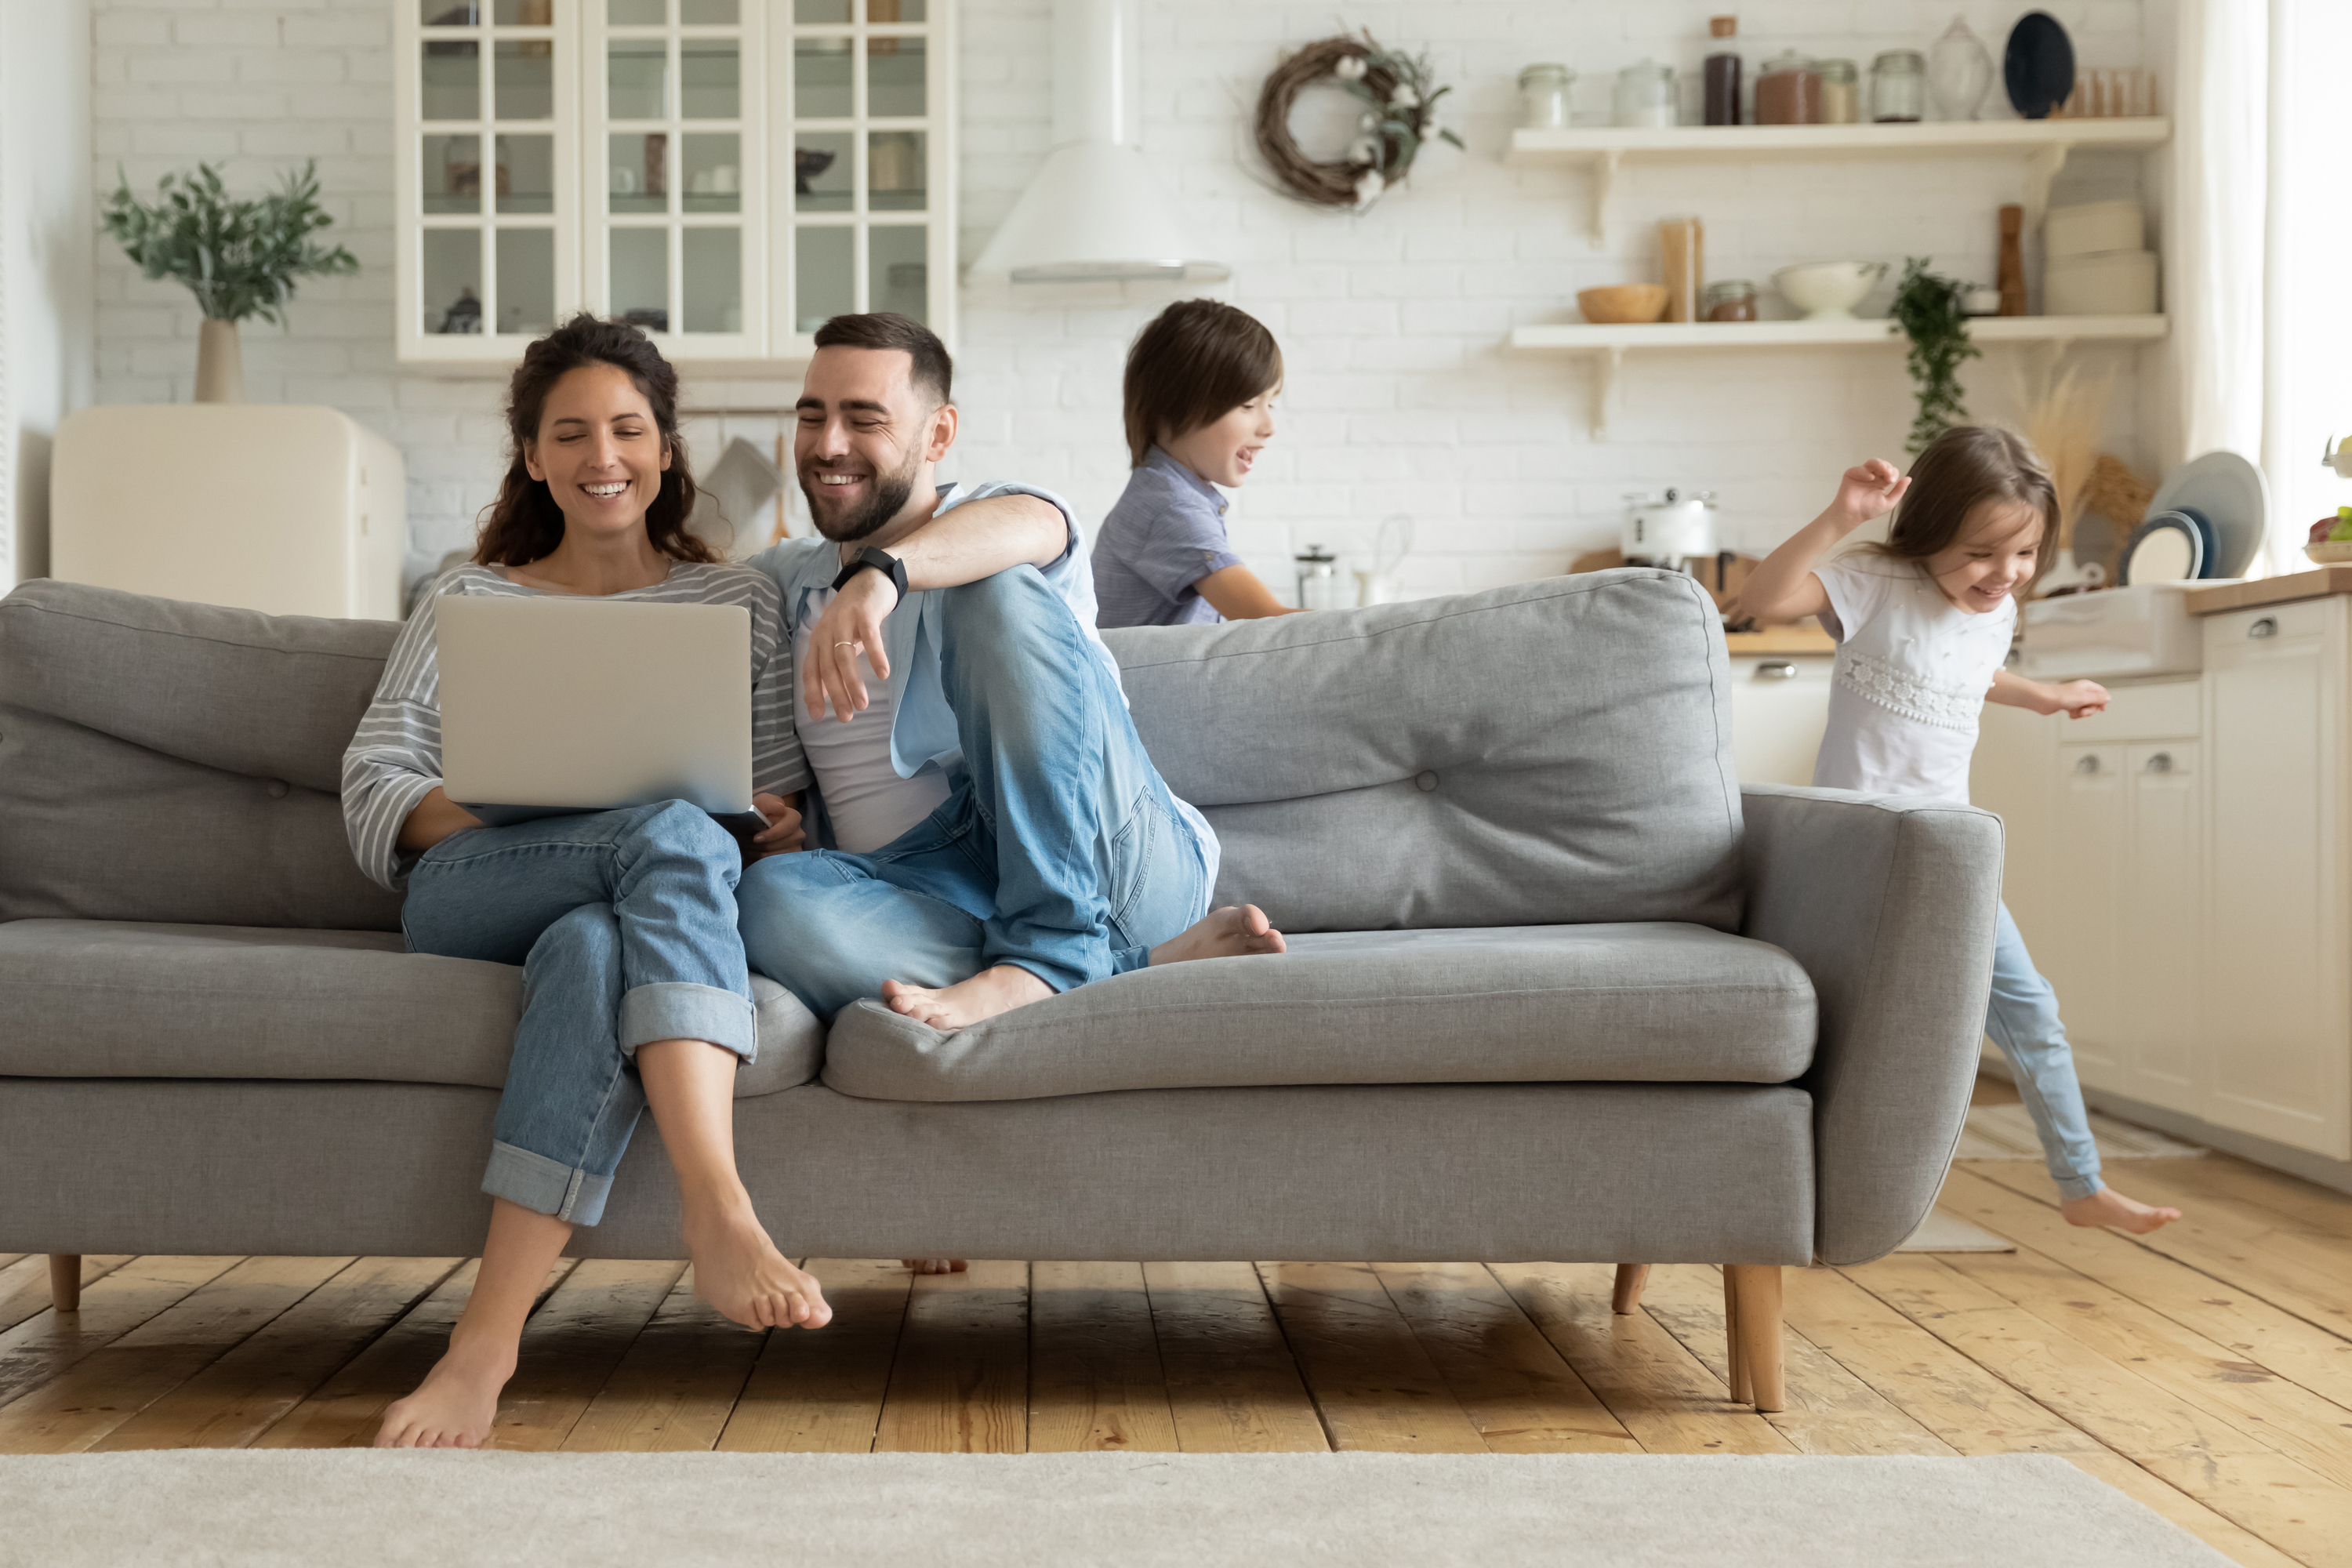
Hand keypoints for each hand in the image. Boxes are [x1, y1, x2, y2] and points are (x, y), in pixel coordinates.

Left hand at [748, 792, 804, 858]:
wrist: (751, 828)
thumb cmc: (757, 813)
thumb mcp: (759, 803)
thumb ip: (768, 802)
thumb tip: (781, 808)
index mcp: (794, 818)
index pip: (786, 829)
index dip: (770, 835)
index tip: (755, 838)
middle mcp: (798, 835)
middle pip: (778, 845)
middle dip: (759, 846)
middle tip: (743, 843)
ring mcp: (795, 850)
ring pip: (774, 857)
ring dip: (756, 854)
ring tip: (746, 849)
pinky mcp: (788, 862)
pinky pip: (773, 866)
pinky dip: (760, 862)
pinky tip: (752, 855)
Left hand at [803, 566, 898, 722]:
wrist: (870, 580)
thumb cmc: (854, 616)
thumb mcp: (838, 641)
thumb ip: (830, 665)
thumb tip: (822, 695)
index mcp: (818, 640)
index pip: (810, 670)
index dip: (812, 693)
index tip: (818, 716)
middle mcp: (826, 631)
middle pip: (828, 667)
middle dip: (836, 695)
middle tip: (847, 716)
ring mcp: (844, 620)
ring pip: (844, 656)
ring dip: (853, 682)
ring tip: (862, 704)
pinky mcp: (864, 613)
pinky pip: (869, 637)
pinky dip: (875, 656)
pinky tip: (883, 674)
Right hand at [1826, 459, 1910, 531]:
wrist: (1852, 515)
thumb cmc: (1869, 510)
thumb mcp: (1889, 502)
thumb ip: (1899, 491)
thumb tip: (1909, 478)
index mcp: (1882, 482)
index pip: (1891, 471)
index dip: (1893, 473)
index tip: (1892, 481)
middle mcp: (1872, 476)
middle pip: (1883, 464)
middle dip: (1887, 468)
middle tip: (1888, 476)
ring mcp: (1862, 474)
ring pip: (1872, 462)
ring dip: (1879, 464)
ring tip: (1883, 470)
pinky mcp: (1851, 474)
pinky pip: (1860, 468)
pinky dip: (1865, 471)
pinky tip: (1870, 477)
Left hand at [2050, 679, 2109, 718]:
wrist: (2043, 700)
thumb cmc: (2061, 696)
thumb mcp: (2084, 697)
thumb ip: (2098, 698)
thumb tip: (2108, 698)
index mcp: (2087, 686)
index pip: (2102, 693)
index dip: (2103, 702)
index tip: (2101, 709)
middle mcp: (2081, 691)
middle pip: (2095, 703)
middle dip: (2090, 710)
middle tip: (2082, 711)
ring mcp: (2075, 699)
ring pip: (2086, 709)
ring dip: (2081, 713)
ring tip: (2074, 712)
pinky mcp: (2068, 705)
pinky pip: (2077, 712)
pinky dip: (2074, 715)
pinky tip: (2068, 713)